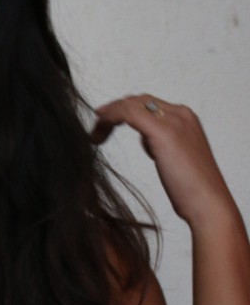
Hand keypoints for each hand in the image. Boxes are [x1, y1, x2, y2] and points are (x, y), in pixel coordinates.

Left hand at [91, 94, 235, 227]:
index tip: (105, 124)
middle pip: (138, 101)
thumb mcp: (177, 158)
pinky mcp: (163, 132)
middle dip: (114, 111)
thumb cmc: (192, 189)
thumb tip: (149, 142)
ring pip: (131, 104)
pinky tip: (99, 134)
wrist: (208, 203)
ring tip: (95, 136)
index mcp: (186, 118)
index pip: (149, 104)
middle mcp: (181, 114)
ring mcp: (173, 120)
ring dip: (108, 116)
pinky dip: (110, 118)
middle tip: (97, 130)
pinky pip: (128, 113)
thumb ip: (164, 145)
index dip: (123, 111)